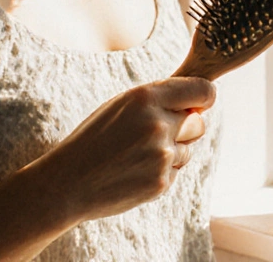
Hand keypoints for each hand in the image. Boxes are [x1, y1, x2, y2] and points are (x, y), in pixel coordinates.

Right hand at [37, 77, 215, 223]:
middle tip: (157, 133)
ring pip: (187, 149)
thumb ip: (159, 99)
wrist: (68, 182)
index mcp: (147, 97)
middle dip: (186, 127)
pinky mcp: (162, 182)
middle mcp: (158, 124)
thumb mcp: (121, 105)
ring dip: (171, 151)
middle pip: (199, 123)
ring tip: (136, 154)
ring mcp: (162, 155)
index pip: (202, 91)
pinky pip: (175, 171)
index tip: (200, 103)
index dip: (204, 98)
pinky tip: (134, 171)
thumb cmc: (94, 138)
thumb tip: (199, 102)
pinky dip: (161, 172)